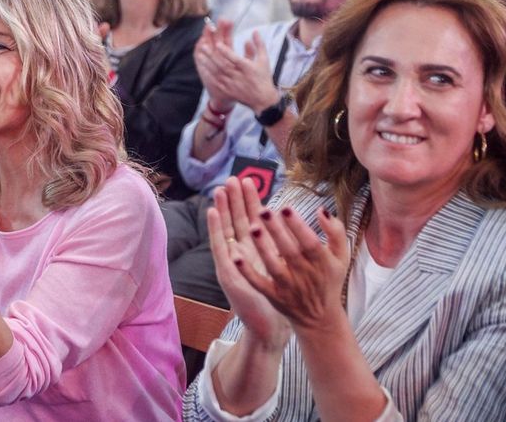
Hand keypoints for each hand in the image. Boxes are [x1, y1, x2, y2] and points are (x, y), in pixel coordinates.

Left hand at [195, 22, 278, 111]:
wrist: (263, 100)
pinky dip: (208, 75)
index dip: (226, 52)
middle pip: (223, 66)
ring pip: (217, 74)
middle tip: (203, 46)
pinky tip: (202, 68)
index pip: (235, 59)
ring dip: (208, 64)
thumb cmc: (263, 77)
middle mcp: (239, 77)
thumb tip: (254, 31)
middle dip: (212, 56)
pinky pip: (216, 82)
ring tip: (200, 55)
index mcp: (248, 68)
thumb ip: (259, 44)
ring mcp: (232, 85)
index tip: (218, 44)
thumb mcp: (264, 60)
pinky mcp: (228, 91)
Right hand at [207, 176, 289, 349]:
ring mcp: (232, 262)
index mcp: (257, 251)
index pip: (252, 220)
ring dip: (222, 208)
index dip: (250, 201)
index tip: (249, 181)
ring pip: (226, 229)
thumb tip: (293, 224)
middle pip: (237, 220)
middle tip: (232, 177)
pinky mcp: (227, 273)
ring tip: (220, 188)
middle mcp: (242, 254)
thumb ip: (288, 246)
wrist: (270, 328)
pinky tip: (212, 213)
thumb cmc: (280, 298)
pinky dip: (214, 229)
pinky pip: (219, 247)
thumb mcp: (285, 268)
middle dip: (234, 199)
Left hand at [234, 200, 350, 332]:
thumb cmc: (329, 278)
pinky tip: (236, 257)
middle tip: (263, 210)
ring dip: (262, 247)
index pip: (310, 242)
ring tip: (252, 227)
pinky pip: (259, 284)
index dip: (298, 226)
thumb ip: (336, 232)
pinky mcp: (274, 296)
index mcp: (322, 262)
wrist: (320, 317)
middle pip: (289, 251)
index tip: (285, 208)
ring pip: (273, 265)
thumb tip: (322, 209)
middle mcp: (305, 274)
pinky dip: (247, 272)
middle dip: (276, 231)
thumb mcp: (341, 256)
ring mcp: (288, 287)